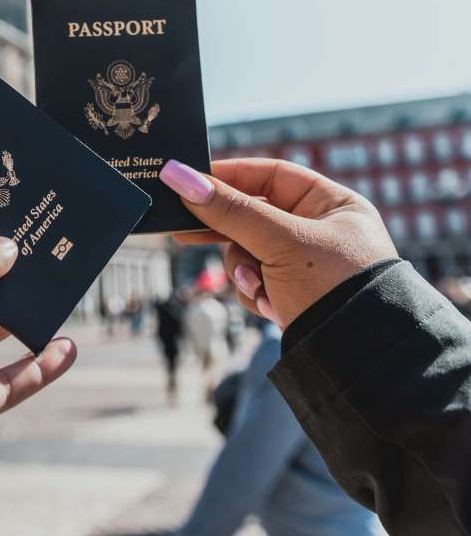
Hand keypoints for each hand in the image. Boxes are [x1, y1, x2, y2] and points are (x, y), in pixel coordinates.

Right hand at [159, 158, 396, 327]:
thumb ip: (229, 210)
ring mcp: (304, 264)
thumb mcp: (279, 242)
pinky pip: (254, 281)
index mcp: (332, 204)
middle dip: (227, 232)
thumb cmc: (333, 287)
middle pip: (252, 216)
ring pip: (246, 252)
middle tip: (183, 231)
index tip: (189, 181)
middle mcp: (319, 230)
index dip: (230, 176)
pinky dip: (255, 293)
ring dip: (244, 271)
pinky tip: (272, 307)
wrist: (358, 360)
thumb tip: (178, 176)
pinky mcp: (291, 293)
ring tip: (258, 287)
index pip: (270, 175)